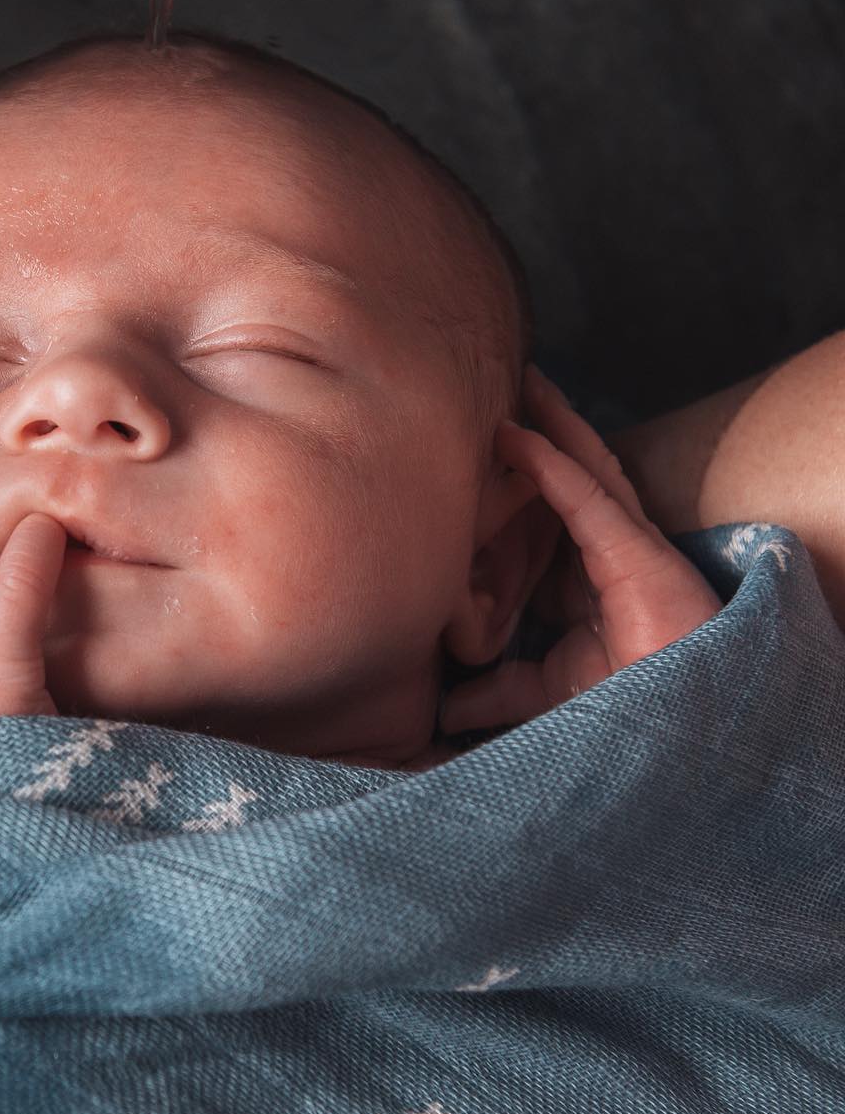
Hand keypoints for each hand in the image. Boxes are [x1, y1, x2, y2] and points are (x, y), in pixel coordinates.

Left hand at [438, 364, 724, 736]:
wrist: (669, 730)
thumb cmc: (623, 705)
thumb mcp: (542, 692)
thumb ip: (496, 692)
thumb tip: (443, 709)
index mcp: (593, 577)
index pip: (556, 513)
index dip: (526, 479)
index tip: (486, 452)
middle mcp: (613, 552)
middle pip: (577, 475)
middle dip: (547, 430)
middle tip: (508, 389)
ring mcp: (630, 548)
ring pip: (588, 468)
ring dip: (553, 424)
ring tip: (522, 383)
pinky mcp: (636, 554)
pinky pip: (587, 497)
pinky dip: (549, 464)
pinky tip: (516, 437)